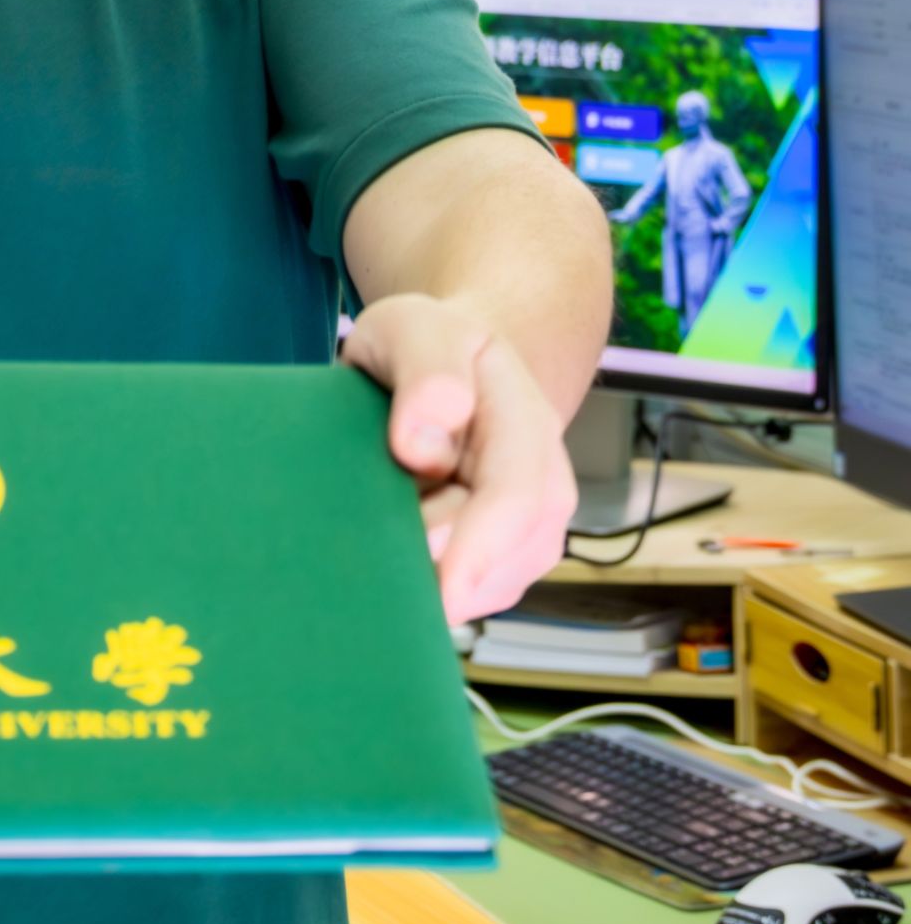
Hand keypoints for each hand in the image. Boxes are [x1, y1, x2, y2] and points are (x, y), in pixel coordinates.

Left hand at [339, 292, 577, 625]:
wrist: (445, 369)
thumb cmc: (421, 350)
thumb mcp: (409, 328)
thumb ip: (425, 369)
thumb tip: (421, 446)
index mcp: (522, 412)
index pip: (516, 492)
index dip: (479, 545)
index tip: (440, 587)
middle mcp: (542, 473)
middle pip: (512, 551)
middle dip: (445, 573)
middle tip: (381, 573)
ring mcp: (530, 519)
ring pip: (496, 583)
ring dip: (439, 586)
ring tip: (384, 562)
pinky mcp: (505, 553)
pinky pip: (477, 593)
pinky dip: (436, 594)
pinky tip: (398, 574)